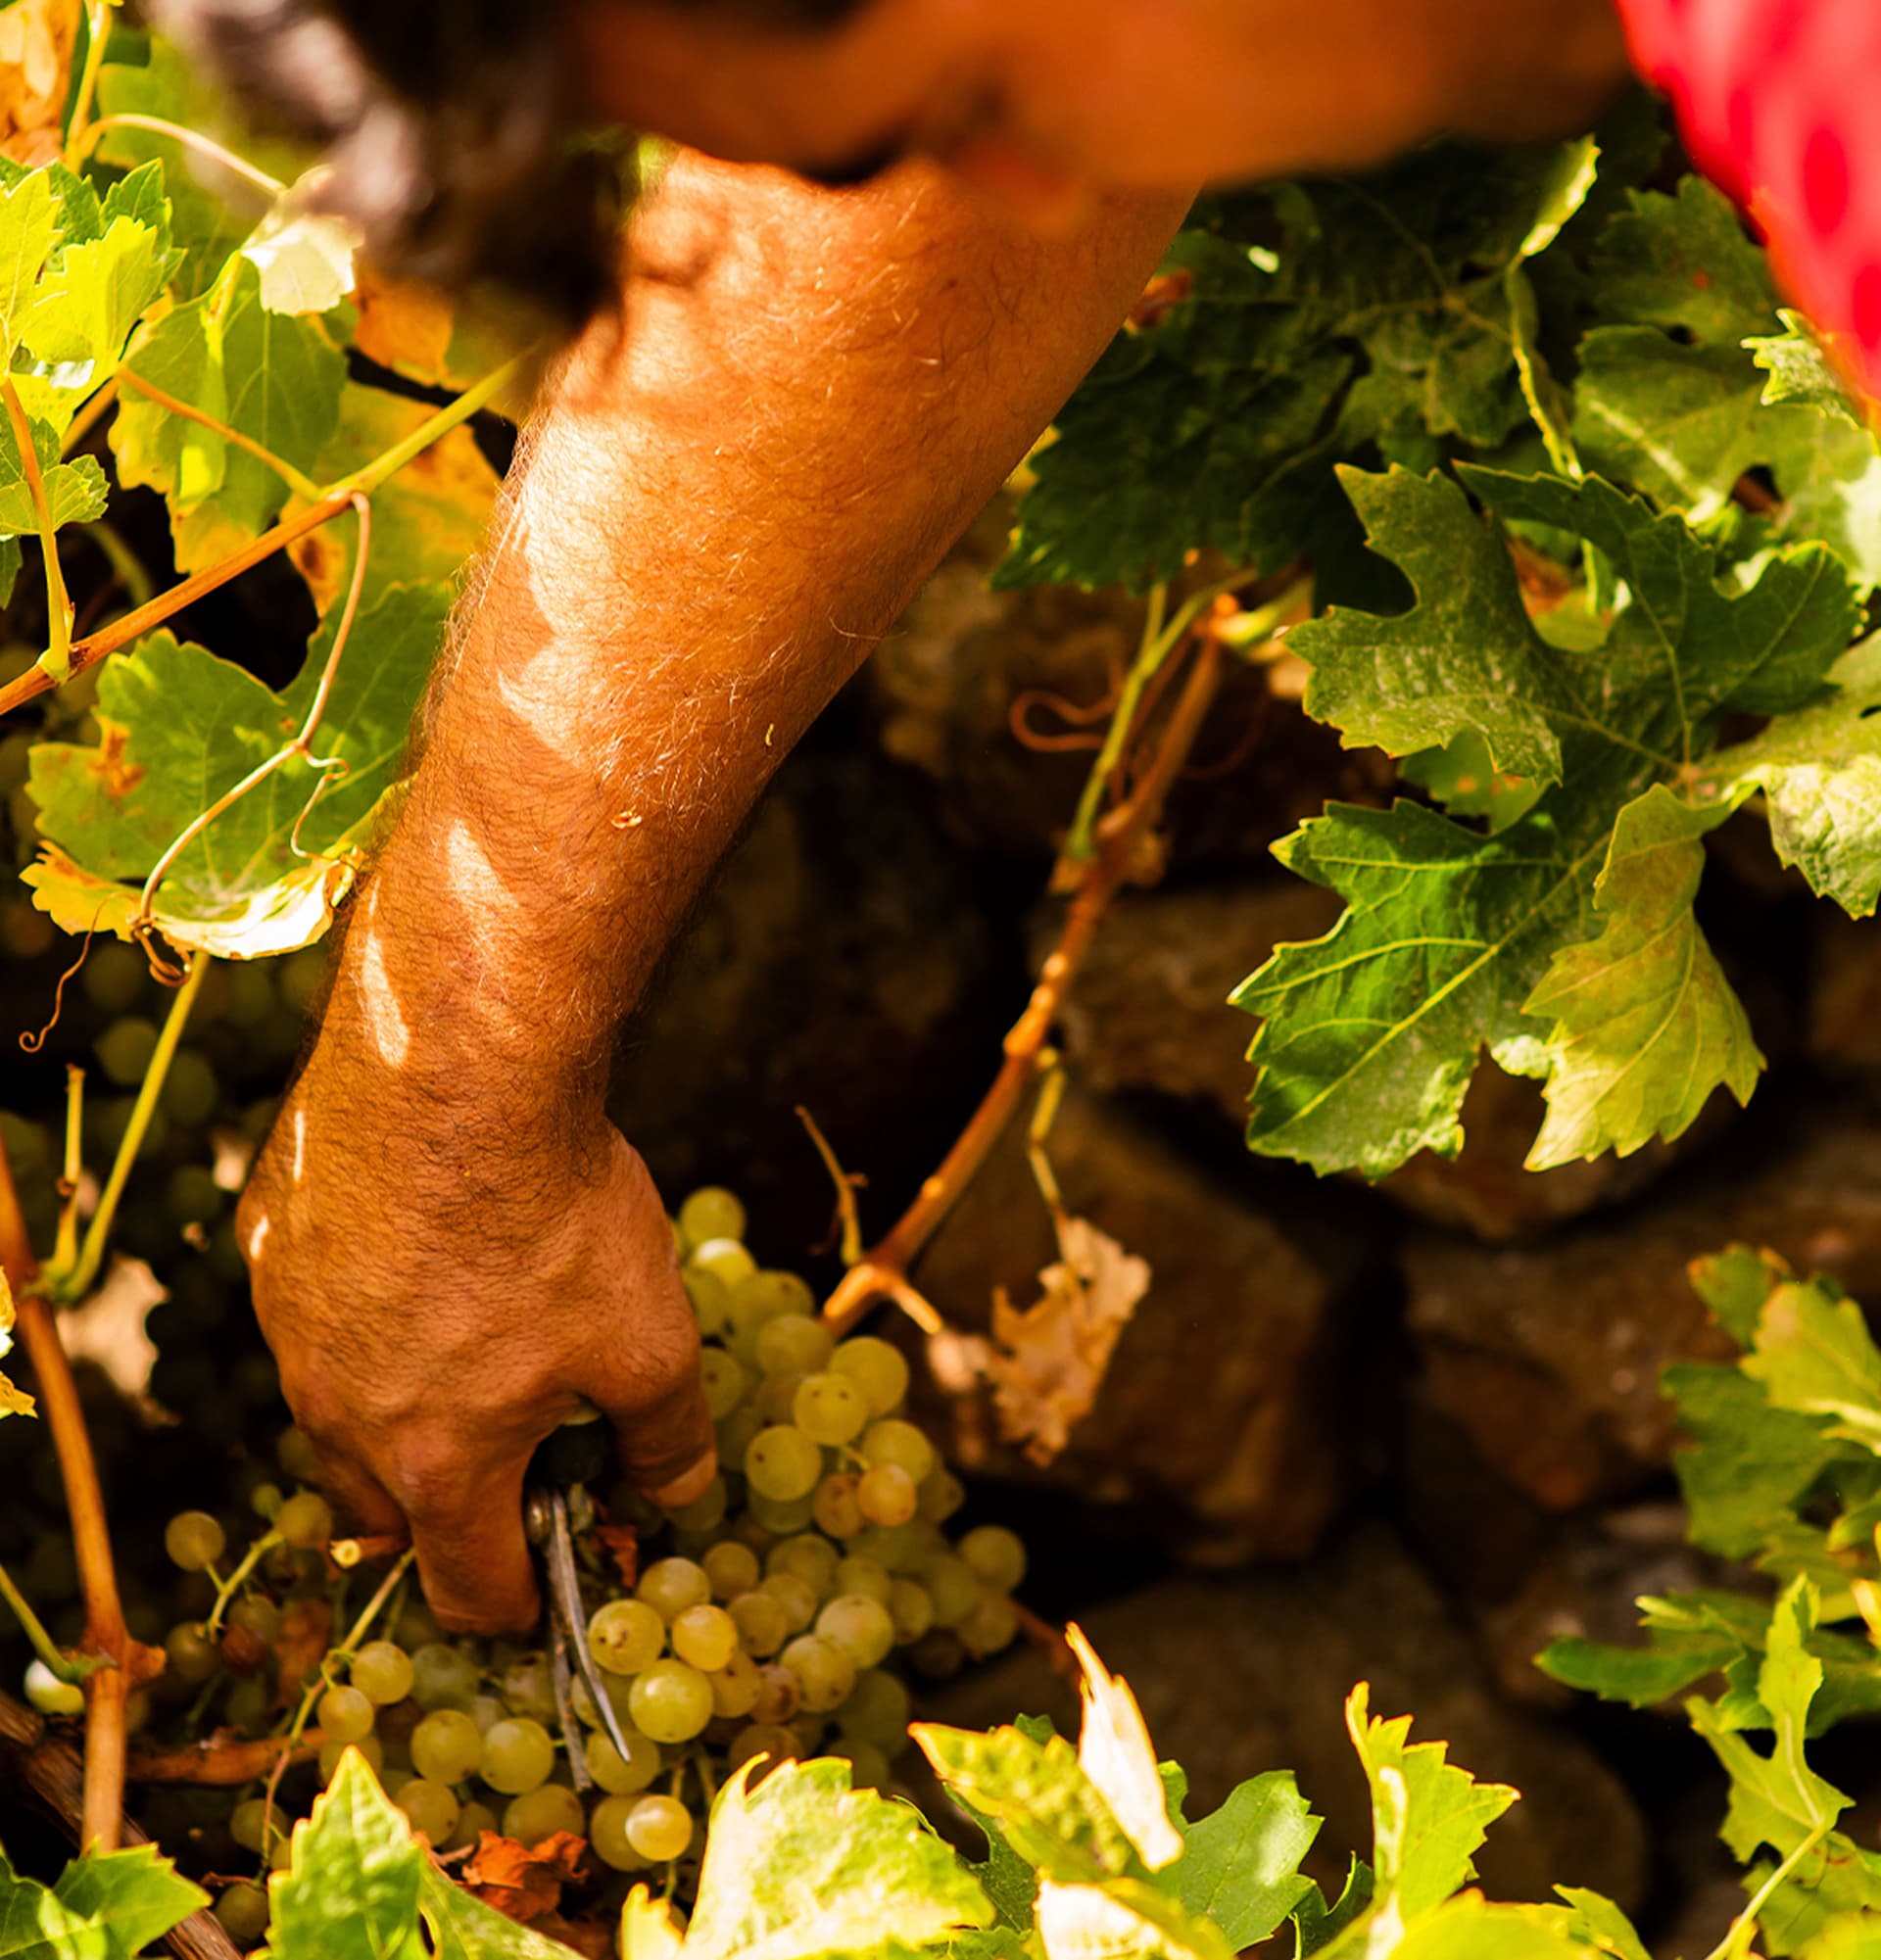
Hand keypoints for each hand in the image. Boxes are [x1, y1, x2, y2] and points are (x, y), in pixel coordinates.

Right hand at [237, 1038, 715, 1632]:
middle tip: (507, 1465)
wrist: (455, 1074)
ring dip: (392, 1410)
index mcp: (436, 1463)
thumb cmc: (557, 1218)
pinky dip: (359, 1311)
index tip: (543, 1586)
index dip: (516, 1605)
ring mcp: (288, 1331)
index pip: (466, 1590)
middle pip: (384, 1516)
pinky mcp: (269, 1250)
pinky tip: (417, 1250)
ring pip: (333, 1414)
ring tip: (464, 1346)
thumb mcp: (652, 1339)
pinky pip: (309, 1313)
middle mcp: (337, 1416)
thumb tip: (679, 1492)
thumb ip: (667, 1436)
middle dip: (445, 1513)